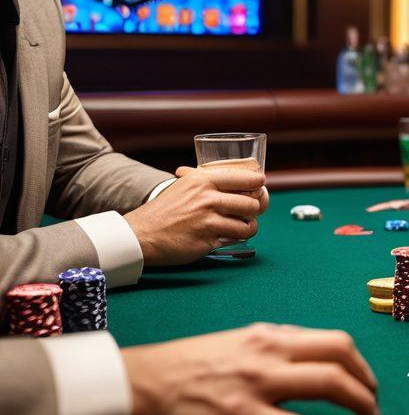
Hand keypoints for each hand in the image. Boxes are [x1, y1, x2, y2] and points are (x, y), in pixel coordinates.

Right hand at [123, 323, 377, 414]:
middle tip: (373, 403)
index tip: (367, 381)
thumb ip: (272, 349)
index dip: (359, 363)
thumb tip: (308, 362)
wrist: (140, 387)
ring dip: (358, 404)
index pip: (333, 341)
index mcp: (270, 335)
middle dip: (367, 381)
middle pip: (340, 355)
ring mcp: (258, 383)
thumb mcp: (237, 343)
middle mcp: (270, 352)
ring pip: (328, 385)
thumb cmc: (186, 368)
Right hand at [125, 166, 269, 265]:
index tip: (260, 187)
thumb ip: (208, 179)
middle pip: (252, 203)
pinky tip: (229, 235)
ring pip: (248, 224)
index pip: (247, 178)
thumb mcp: (185, 184)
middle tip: (249, 210)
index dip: (259, 183)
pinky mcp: (206, 241)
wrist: (141, 234)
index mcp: (204, 180)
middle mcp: (207, 198)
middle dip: (255, 208)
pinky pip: (234, 239)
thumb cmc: (166, 208)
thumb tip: (233, 173)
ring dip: (249, 226)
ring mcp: (207, 221)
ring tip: (243, 225)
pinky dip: (235, 238)